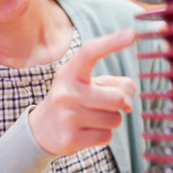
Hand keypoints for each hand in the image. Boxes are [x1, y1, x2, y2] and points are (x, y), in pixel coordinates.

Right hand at [29, 28, 136, 155]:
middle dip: (118, 103)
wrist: (41, 130)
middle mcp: (66, 92)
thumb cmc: (74, 101)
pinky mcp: (70, 139)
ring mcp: (67, 117)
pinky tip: (86, 131)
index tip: (132, 34)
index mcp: (70, 73)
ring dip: (110, 120)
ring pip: (115, 119)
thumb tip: (129, 102)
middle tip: (102, 104)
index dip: (112, 42)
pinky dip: (103, 135)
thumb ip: (117, 85)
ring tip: (91, 118)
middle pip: (117, 98)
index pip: (90, 52)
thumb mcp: (89, 84)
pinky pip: (107, 136)